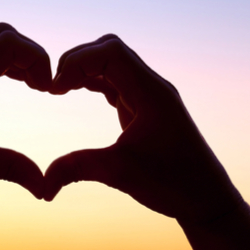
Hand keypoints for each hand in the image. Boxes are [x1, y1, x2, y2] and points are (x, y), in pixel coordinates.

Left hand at [0, 23, 50, 197]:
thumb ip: (11, 169)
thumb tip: (45, 187)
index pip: (9, 44)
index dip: (38, 59)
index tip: (47, 90)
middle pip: (4, 34)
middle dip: (31, 55)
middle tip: (42, 86)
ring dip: (18, 58)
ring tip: (34, 87)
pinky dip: (4, 63)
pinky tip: (14, 87)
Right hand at [43, 35, 242, 222]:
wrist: (207, 198)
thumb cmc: (174, 183)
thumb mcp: (121, 174)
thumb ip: (78, 168)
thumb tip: (42, 183)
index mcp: (151, 93)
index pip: (111, 52)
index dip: (77, 61)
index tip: (55, 89)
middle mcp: (153, 87)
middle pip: (111, 51)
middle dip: (78, 61)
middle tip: (53, 87)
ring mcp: (151, 97)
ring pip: (114, 65)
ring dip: (85, 71)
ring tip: (58, 90)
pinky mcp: (147, 109)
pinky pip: (117, 83)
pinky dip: (94, 83)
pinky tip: (74, 93)